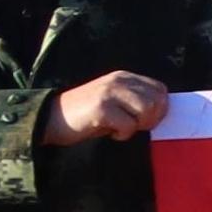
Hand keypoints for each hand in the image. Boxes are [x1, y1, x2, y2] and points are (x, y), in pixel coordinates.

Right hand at [46, 72, 170, 144]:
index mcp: (124, 77)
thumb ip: (135, 101)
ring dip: (137, 126)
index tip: (143, 120)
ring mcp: (109, 93)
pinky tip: (109, 133)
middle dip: (151, 119)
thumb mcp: (113, 101)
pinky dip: (123, 134)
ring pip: (146, 110)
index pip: (160, 89)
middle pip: (158, 100)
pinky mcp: (101, 108)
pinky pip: (128, 125)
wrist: (49, 119)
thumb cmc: (85, 115)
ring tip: (120, 128)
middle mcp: (119, 81)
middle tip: (132, 126)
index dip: (159, 108)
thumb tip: (162, 112)